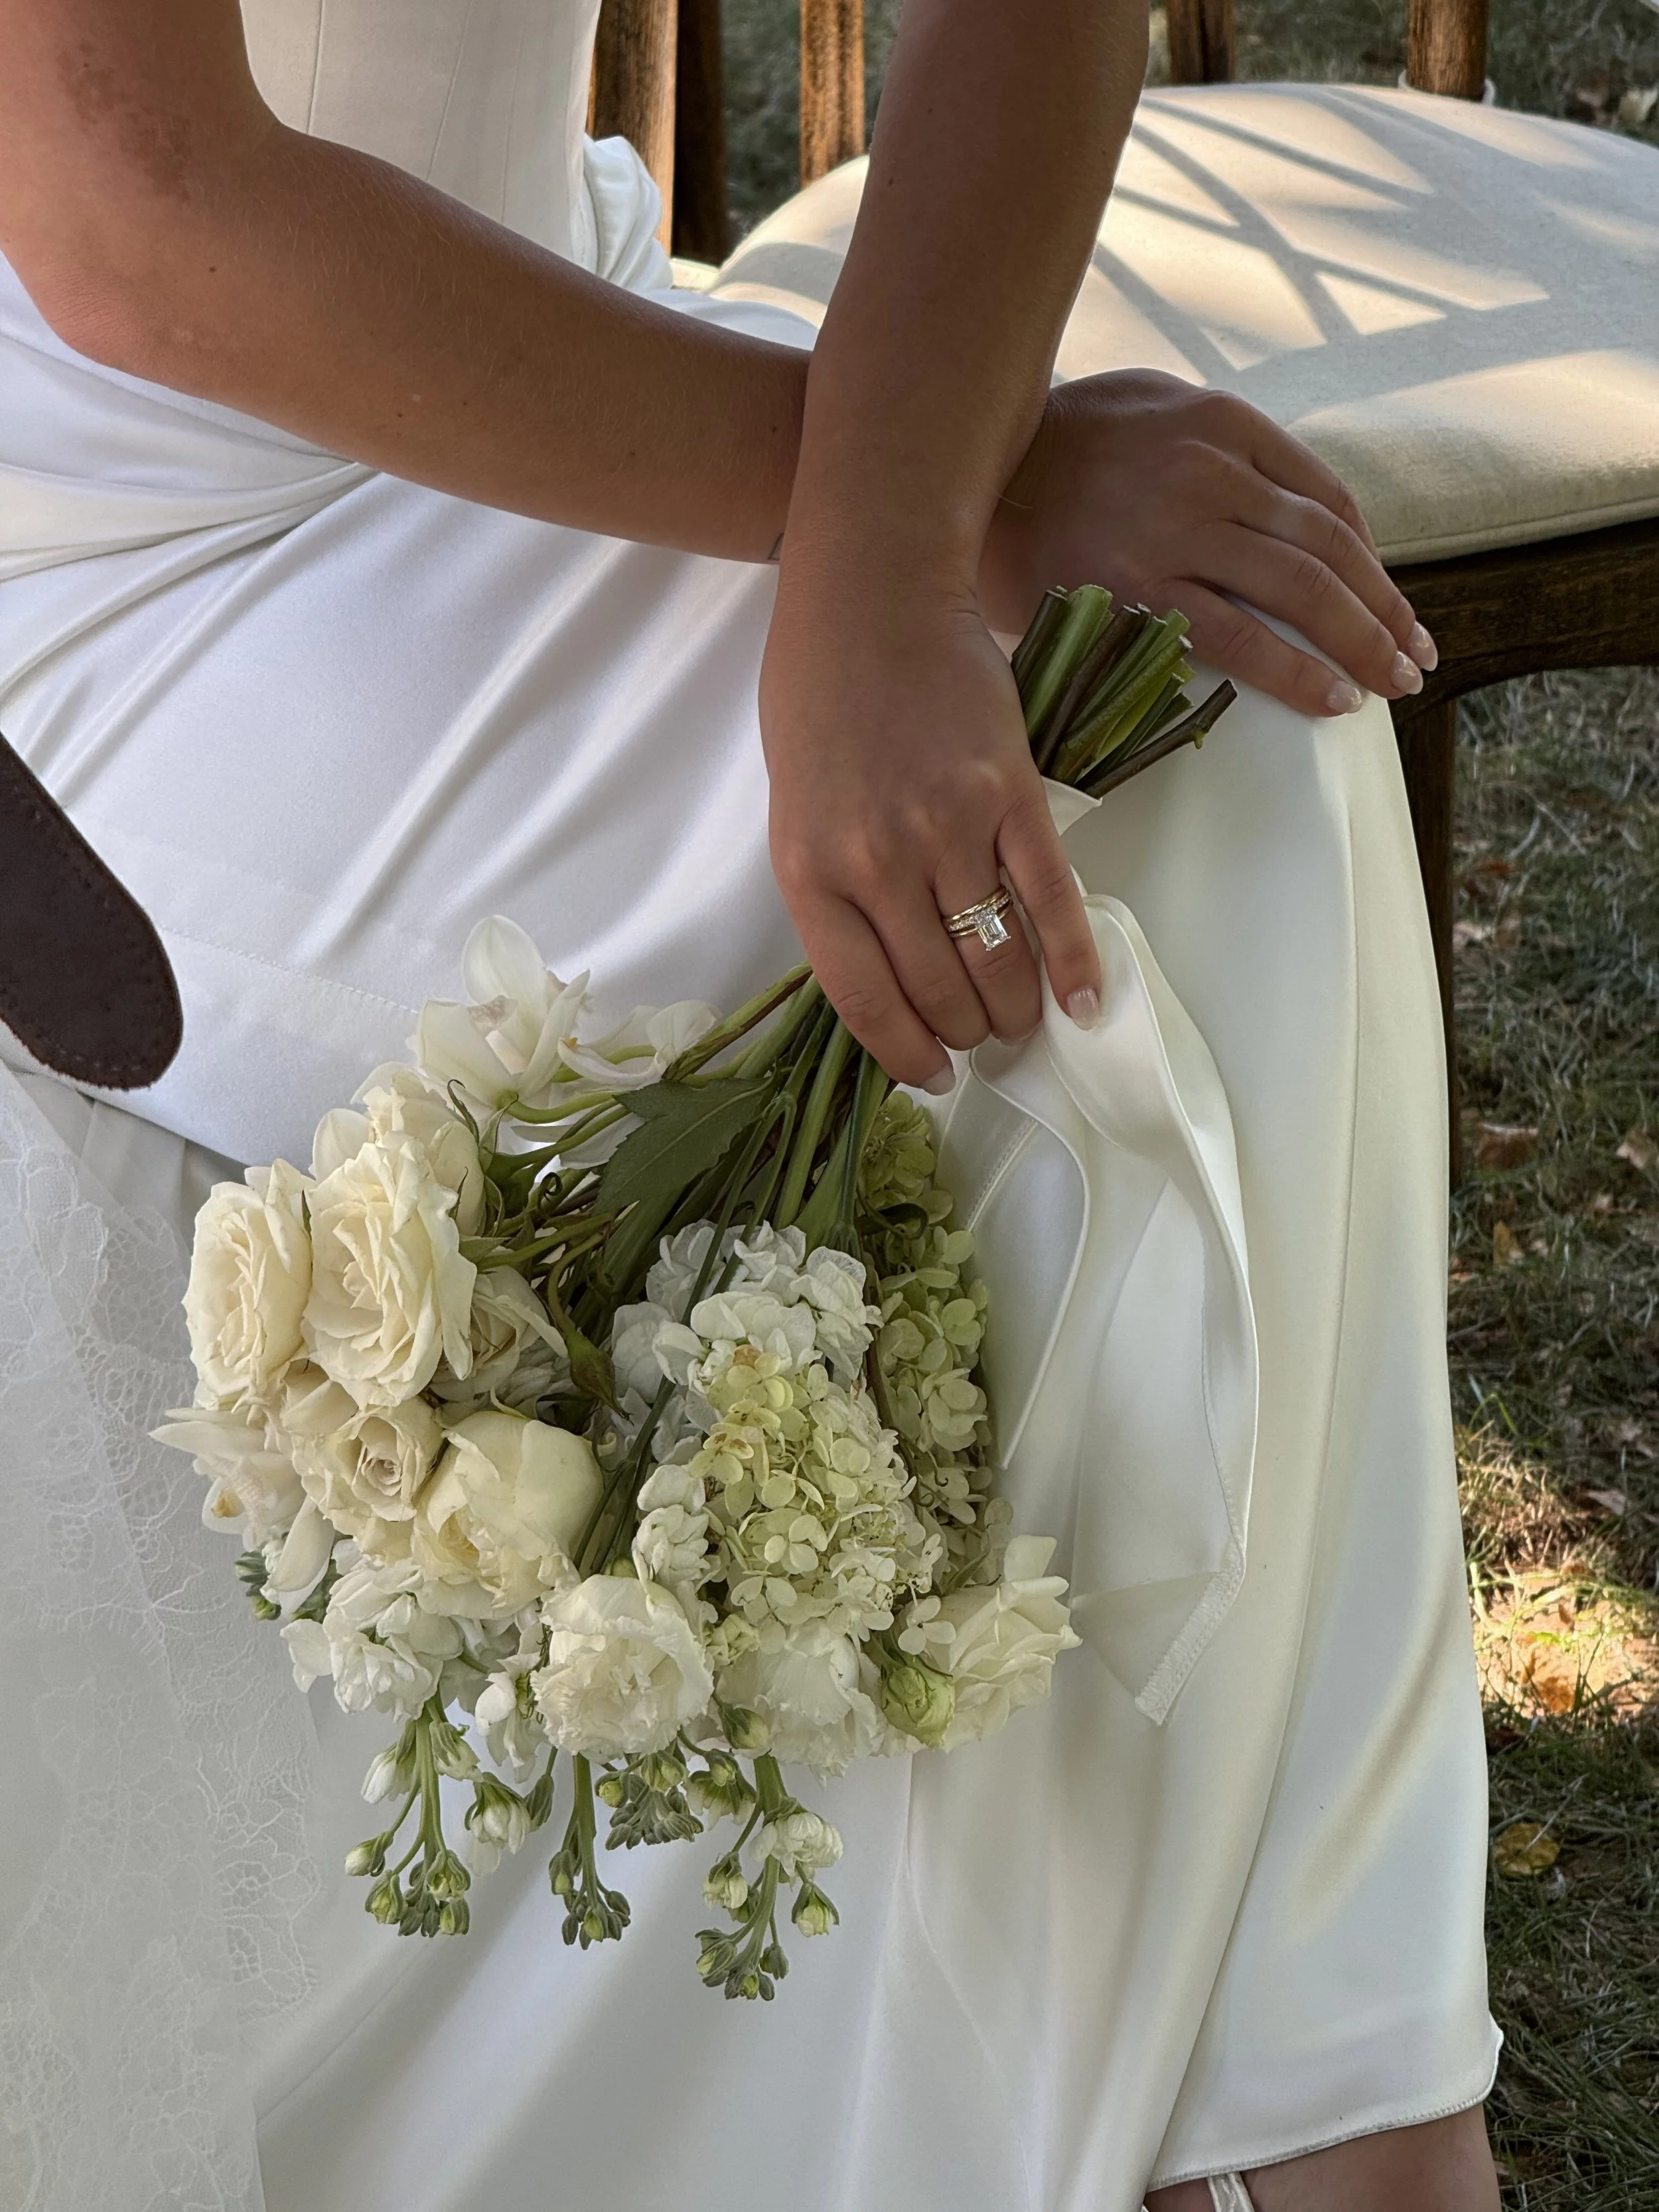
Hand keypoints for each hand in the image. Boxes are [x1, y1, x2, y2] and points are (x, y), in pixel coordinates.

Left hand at [759, 572, 1100, 1088]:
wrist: (872, 598)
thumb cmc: (821, 700)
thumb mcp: (800, 809)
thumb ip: (839, 891)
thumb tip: (895, 977)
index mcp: (811, 872)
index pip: (864, 999)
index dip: (904, 1052)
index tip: (930, 1075)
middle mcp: (877, 862)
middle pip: (939, 988)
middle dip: (968, 1033)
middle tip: (985, 1041)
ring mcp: (948, 829)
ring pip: (996, 958)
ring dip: (1015, 1008)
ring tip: (1023, 1021)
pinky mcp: (1010, 795)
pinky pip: (1049, 900)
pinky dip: (1071, 961)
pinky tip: (1082, 1001)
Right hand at [980, 370, 1434, 716]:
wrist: (961, 468)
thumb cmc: (1052, 445)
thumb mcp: (1147, 406)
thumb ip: (1214, 445)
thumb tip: (1280, 507)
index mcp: (1221, 423)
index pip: (1326, 499)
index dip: (1372, 561)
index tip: (1391, 605)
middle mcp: (1211, 473)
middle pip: (1329, 549)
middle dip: (1384, 611)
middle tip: (1415, 658)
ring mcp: (1176, 533)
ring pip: (1301, 590)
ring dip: (1361, 642)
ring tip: (1393, 683)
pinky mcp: (1137, 590)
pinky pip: (1240, 638)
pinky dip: (1297, 671)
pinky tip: (1332, 699)